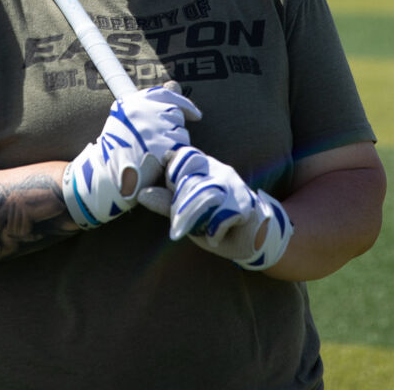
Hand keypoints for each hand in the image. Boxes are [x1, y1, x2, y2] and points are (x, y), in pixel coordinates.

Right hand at [63, 85, 200, 228]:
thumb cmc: (119, 150)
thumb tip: (175, 84)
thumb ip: (154, 102)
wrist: (107, 179)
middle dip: (173, 129)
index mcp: (131, 102)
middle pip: (175, 114)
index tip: (196, 116)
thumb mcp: (129, 119)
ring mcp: (152, 127)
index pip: (166, 94)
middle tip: (156, 146)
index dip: (183, 104)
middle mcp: (141, 110)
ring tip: (155, 156)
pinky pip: (181, 148)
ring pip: (181, 132)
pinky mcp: (161, 146)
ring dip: (175, 145)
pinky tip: (161, 164)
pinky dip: (175, 156)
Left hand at [138, 146, 292, 269]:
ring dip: (191, 218)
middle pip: (190, 178)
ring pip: (204, 196)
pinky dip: (214, 231)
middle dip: (178, 204)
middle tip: (176, 222)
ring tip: (185, 232)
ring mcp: (234, 187)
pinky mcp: (245, 206)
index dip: (172, 174)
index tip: (170, 191)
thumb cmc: (213, 219)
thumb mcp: (185, 210)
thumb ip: (166, 201)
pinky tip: (213, 236)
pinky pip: (222, 217)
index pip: (183, 156)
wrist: (253, 237)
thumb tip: (140, 194)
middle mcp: (220, 170)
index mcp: (204, 166)